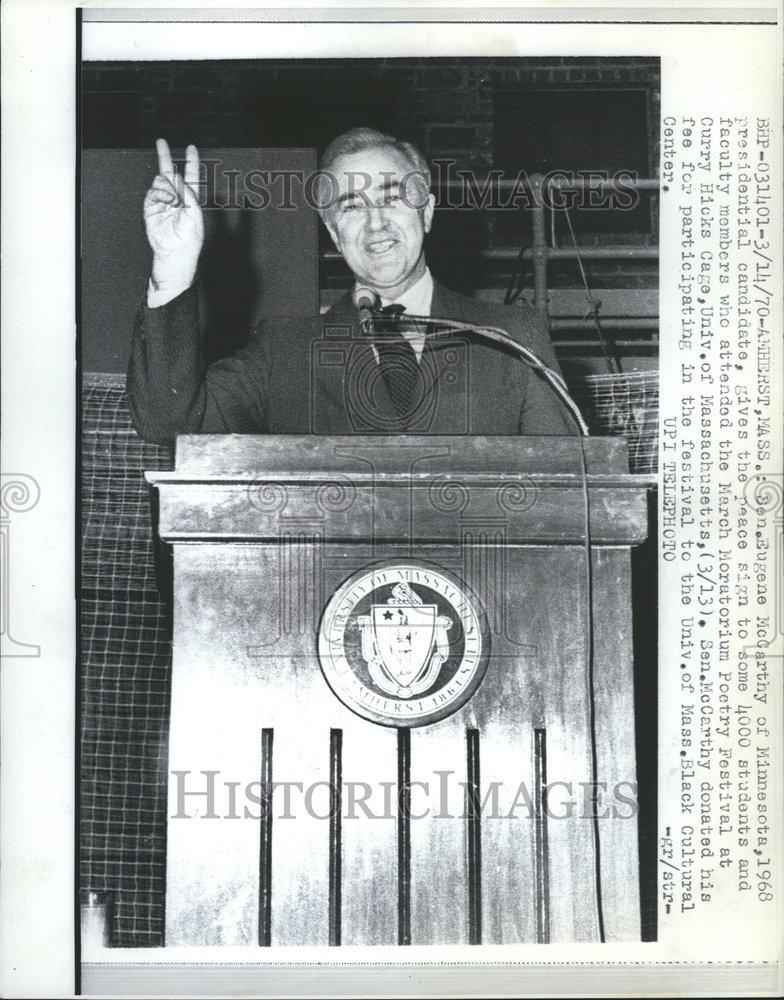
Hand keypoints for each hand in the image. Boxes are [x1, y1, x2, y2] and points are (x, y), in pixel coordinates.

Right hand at [144, 139, 203, 293]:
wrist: (174, 253)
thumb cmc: (189, 239)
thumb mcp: (195, 216)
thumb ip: (188, 195)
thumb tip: (176, 178)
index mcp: (190, 199)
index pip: (191, 176)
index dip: (191, 162)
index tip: (191, 148)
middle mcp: (176, 197)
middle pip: (170, 173)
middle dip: (165, 157)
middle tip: (160, 141)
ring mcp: (162, 201)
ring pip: (161, 181)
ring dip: (166, 187)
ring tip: (172, 201)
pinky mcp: (151, 207)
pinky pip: (153, 191)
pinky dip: (159, 193)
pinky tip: (165, 201)